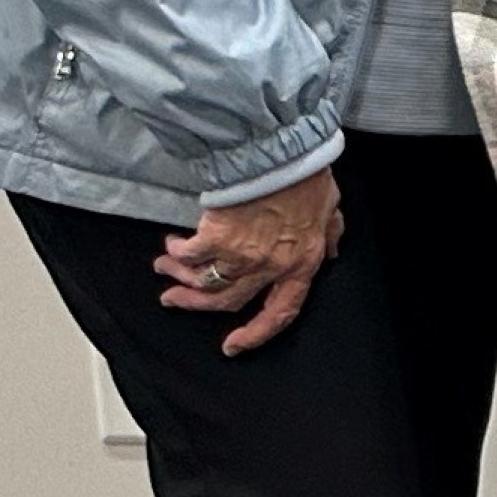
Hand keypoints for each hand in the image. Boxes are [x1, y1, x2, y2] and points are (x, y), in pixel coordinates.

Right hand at [152, 165, 342, 355]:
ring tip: (164, 267)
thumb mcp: (330, 206)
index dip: (257, 333)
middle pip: (228, 301)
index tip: (235, 344)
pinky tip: (173, 244)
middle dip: (195, 304)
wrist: (280, 151)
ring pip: (205, 283)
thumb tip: (332, 250)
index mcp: (302, 263)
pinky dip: (178, 253)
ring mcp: (243, 255)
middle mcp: (271, 267)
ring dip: (180, 279)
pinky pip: (190, 257)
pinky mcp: (216, 238)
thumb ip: (330, 232)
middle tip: (174, 300)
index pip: (281, 311)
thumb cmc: (305, 174)